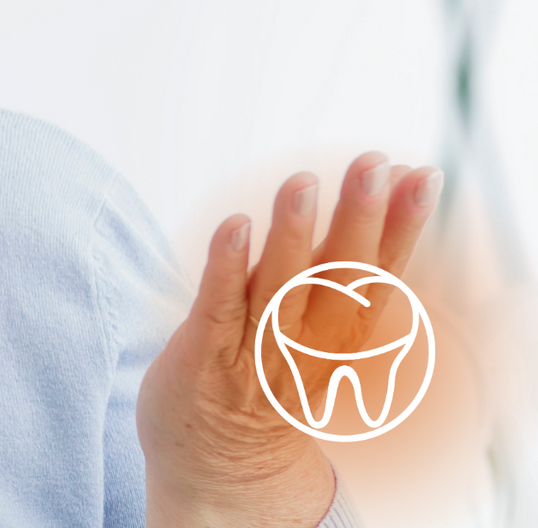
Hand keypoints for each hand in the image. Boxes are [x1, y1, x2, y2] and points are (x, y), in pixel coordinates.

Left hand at [137, 152, 441, 526]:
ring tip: (303, 183)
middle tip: (372, 163)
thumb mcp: (318, 322)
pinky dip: (226, 266)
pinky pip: (218, 307)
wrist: (220, 463)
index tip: (422, 175)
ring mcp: (256, 350)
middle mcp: (308, 342)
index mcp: (343, 333)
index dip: (403, 225)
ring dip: (291, 234)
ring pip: (281, 288)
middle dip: (358, 217)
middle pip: (339, 275)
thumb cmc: (267, 370)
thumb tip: (378, 186)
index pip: (380, 271)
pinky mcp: (205, 354)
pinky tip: (235, 226)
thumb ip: (337, 258)